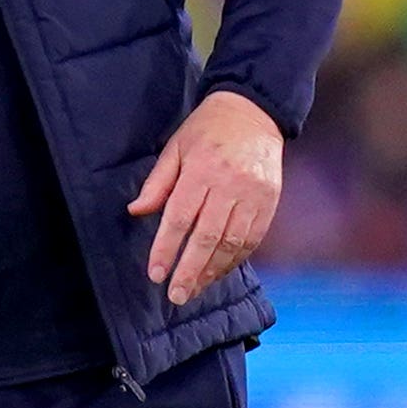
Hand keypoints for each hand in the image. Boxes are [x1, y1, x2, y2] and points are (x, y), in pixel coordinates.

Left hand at [126, 89, 283, 307]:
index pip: (180, 218)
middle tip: (175, 295)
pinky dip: (235, 260)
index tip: (155, 273)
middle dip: (190, 270)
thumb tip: (136, 212)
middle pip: (208, 237)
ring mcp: (254, 195)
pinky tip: (218, 272)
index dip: (166, 249)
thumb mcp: (175, 148)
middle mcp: (230, 184)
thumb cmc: (206, 130)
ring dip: (212, 271)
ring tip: (195, 289)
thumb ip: (157, 183)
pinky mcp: (270, 202)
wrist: (254, 112)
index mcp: (202, 170)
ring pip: (233, 243)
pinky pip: (252, 239)